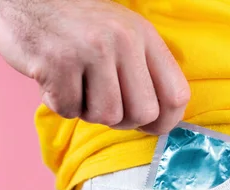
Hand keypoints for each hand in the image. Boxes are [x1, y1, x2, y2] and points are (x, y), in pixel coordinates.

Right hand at [0, 0, 189, 133]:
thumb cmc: (74, 25)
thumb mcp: (120, 34)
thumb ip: (143, 71)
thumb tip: (158, 120)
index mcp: (144, 35)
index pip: (176, 95)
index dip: (165, 121)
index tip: (149, 125)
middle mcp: (123, 40)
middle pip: (143, 113)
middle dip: (122, 120)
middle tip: (101, 103)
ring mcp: (91, 50)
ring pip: (106, 116)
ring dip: (87, 111)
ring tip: (75, 85)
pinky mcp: (58, 63)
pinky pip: (69, 111)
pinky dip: (59, 104)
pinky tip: (53, 81)